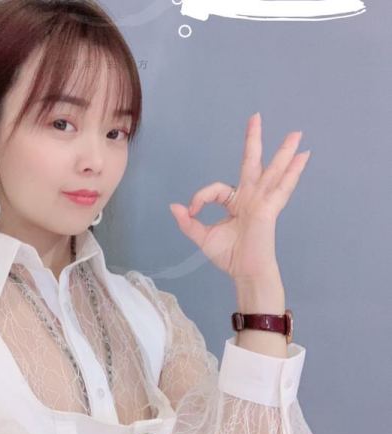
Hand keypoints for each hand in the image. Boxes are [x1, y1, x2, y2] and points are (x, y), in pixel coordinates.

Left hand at [169, 112, 310, 283]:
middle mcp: (250, 198)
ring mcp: (262, 202)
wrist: (244, 272)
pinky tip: (303, 157)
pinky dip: (293, 173)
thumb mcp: (202, 236)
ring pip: (272, 171)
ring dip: (284, 152)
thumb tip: (174, 206)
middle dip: (253, 140)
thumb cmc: (229, 256)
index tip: (190, 210)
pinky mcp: (269, 209)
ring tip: (296, 133)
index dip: (200, 197)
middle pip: (252, 163)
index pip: (216, 189)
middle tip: (255, 116)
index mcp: (235, 202)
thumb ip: (188, 222)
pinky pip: (281, 188)